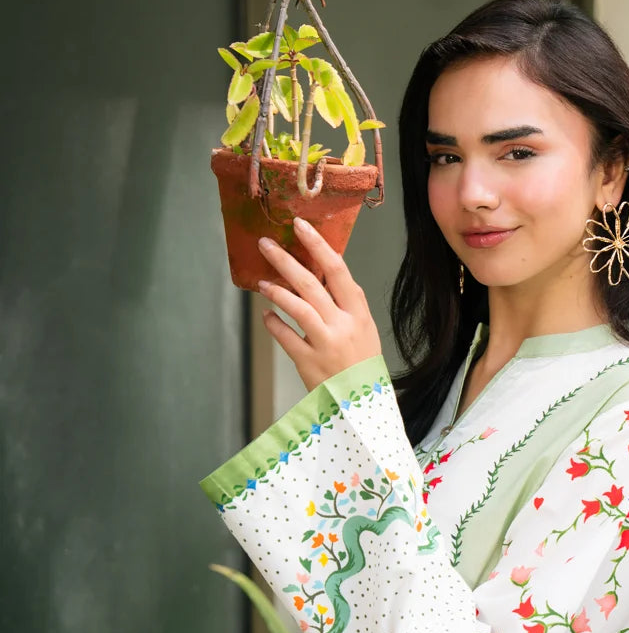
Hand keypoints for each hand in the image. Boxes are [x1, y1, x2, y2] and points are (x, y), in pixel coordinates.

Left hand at [257, 218, 381, 391]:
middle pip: (311, 283)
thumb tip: (319, 276)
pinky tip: (266, 316)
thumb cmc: (362, 365)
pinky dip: (274, 324)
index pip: (337, 270)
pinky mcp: (309, 363)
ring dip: (276, 290)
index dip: (317, 245)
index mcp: (359, 313)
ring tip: (261, 282)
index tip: (299, 226)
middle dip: (285, 260)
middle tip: (265, 244)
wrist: (364, 406)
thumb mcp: (364, 330)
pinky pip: (286, 337)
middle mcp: (343, 325)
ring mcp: (325, 344)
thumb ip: (344, 305)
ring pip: (297, 307)